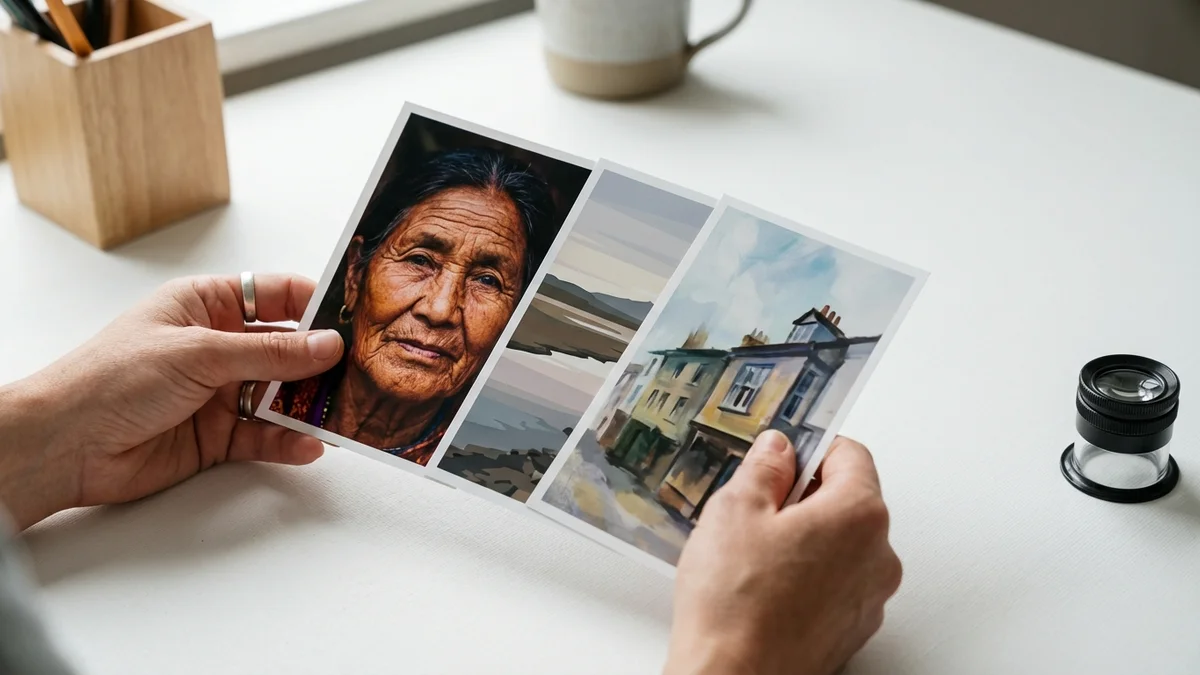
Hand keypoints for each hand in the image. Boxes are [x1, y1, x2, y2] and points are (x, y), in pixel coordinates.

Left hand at [0, 274, 343, 528]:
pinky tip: (308, 444)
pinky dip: (288, 440)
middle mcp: (216, 345)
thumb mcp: (199, 352)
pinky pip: (265, 434)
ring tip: (341, 414)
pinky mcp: (217, 435)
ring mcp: (218, 391)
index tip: (353, 316)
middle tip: (358, 371)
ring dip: (309, 405)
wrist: (65, 445)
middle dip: (320, 361)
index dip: (314, 303)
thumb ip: (269, 353)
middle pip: (285, 348)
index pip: (274, 295)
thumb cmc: (111, 379)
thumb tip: (326, 344)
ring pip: (281, 395)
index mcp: (205, 305)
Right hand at [665, 433, 901, 674]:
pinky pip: (835, 585)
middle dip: (805, 497)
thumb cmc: (736, 605)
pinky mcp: (850, 631)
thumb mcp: (735, 510)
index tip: (783, 454)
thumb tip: (776, 451)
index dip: (811, 448)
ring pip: (841, 546)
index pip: (850, 455)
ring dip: (805, 539)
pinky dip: (807, 577)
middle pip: (849, 501)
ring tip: (753, 554)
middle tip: (757, 507)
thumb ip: (764, 468)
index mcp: (859, 515)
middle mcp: (878, 557)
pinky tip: (763, 585)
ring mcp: (869, 600)